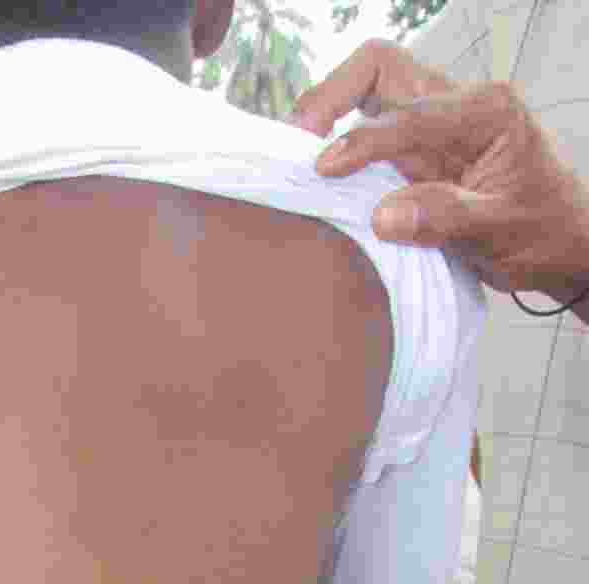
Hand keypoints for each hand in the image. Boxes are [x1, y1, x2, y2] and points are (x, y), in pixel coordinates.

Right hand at [290, 40, 588, 298]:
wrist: (559, 240)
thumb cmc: (539, 230)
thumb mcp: (498, 230)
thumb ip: (444, 218)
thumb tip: (382, 217)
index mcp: (485, 112)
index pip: (409, 115)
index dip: (363, 141)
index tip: (324, 170)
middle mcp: (457, 103)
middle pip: (380, 67)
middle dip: (332, 95)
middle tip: (298, 141)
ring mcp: (434, 122)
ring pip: (372, 87)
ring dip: (331, 111)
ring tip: (299, 151)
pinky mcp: (419, 145)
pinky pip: (371, 123)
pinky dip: (340, 137)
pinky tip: (323, 169)